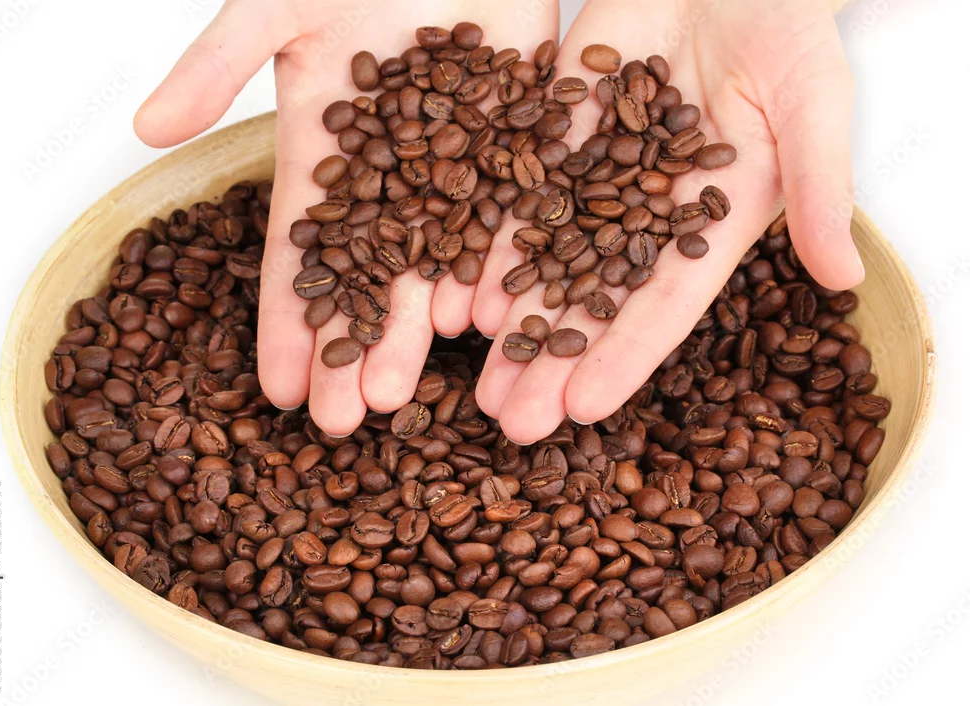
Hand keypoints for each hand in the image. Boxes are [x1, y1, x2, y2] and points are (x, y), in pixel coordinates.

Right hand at [134, 0, 557, 433]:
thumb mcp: (273, 4)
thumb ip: (216, 64)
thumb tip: (145, 130)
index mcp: (324, 153)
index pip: (299, 254)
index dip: (287, 322)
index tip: (279, 390)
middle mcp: (387, 174)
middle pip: (368, 278)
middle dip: (354, 350)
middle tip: (344, 422)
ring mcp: (452, 163)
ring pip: (434, 263)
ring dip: (416, 332)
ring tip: (400, 396)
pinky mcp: (515, 140)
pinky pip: (500, 214)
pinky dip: (486, 266)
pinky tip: (473, 324)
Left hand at [471, 0, 862, 442]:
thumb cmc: (785, 24)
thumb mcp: (813, 101)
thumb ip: (819, 187)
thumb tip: (846, 278)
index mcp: (711, 220)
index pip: (664, 303)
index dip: (624, 356)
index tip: (583, 410)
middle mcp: (647, 212)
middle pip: (593, 299)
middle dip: (552, 363)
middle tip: (510, 427)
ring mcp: (597, 176)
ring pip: (545, 262)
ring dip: (510, 325)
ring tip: (477, 384)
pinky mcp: (555, 131)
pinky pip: (516, 194)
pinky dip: (488, 245)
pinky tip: (457, 296)